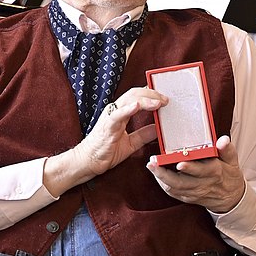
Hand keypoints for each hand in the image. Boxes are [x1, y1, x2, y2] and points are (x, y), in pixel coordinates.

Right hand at [46, 87, 163, 194]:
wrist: (88, 162)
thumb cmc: (106, 151)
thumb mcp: (131, 143)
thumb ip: (144, 134)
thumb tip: (158, 129)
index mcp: (121, 113)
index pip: (138, 97)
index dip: (152, 94)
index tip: (166, 98)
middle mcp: (116, 111)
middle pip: (135, 94)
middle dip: (152, 94)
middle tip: (166, 100)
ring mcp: (110, 117)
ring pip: (128, 100)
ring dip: (145, 99)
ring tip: (158, 102)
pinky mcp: (106, 126)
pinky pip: (117, 115)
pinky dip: (127, 109)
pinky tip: (137, 106)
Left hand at [148, 134, 245, 212]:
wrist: (231, 198)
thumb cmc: (229, 176)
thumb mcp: (232, 161)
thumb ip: (227, 150)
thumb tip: (223, 140)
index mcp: (214, 173)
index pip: (201, 171)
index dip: (190, 168)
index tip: (179, 162)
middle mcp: (203, 185)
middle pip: (181, 182)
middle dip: (165, 173)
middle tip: (153, 162)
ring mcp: (194, 193)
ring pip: (174, 188)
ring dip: (160, 178)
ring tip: (151, 166)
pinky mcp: (188, 198)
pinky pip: (173, 192)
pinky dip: (163, 184)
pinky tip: (156, 174)